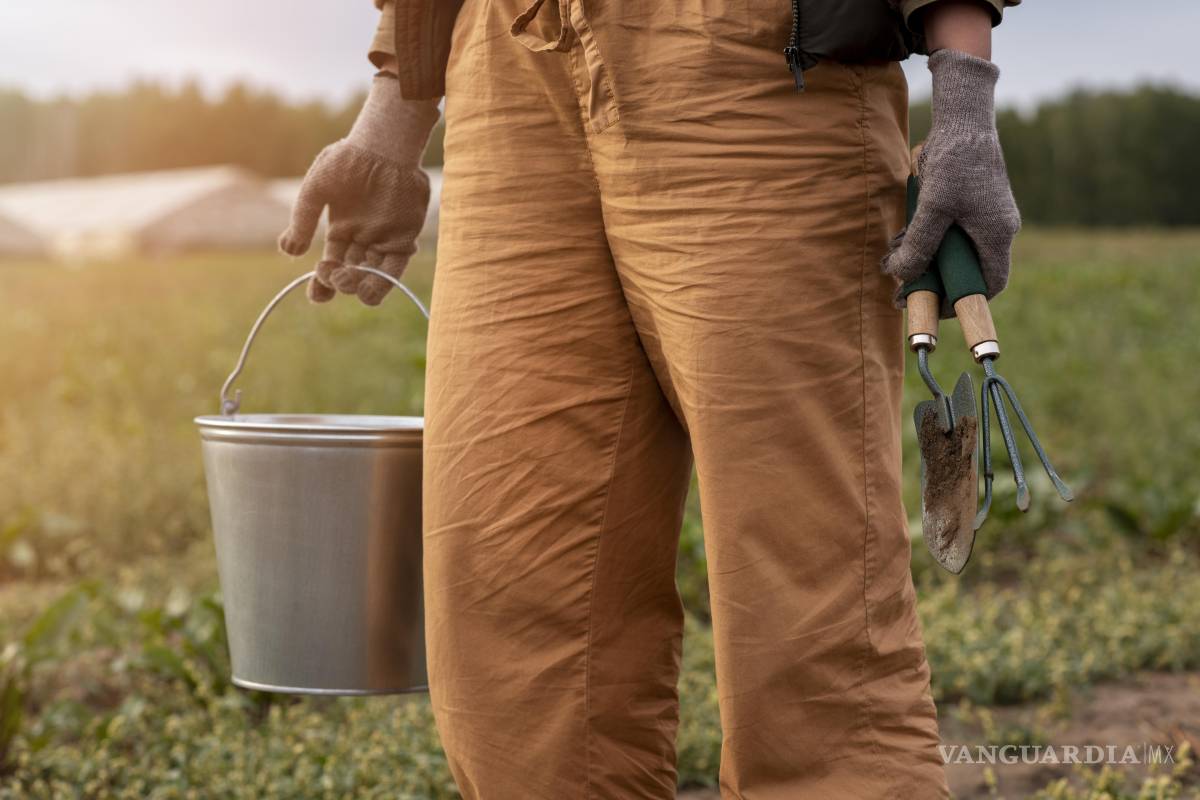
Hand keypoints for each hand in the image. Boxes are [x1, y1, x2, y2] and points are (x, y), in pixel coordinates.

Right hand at [278, 75, 440, 305]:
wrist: (381, 145)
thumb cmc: (346, 161)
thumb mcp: (317, 188)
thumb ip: (303, 218)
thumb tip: (288, 251)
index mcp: (340, 231)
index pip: (330, 265)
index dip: (322, 285)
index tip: (316, 296)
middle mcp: (362, 240)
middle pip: (351, 274)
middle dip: (340, 283)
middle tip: (334, 276)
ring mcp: (384, 239)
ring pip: (373, 275)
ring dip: (361, 287)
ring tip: (349, 283)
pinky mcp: (404, 238)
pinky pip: (395, 267)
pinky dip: (384, 281)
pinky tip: (370, 287)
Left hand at [882, 49, 1019, 306]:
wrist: (963, 118)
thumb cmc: (956, 162)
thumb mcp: (933, 208)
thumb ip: (918, 245)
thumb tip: (900, 275)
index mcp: (997, 235)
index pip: (990, 284)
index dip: (963, 302)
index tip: (933, 306)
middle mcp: (996, 228)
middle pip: (967, 270)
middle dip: (934, 279)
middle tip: (902, 285)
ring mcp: (984, 215)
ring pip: (953, 251)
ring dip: (924, 257)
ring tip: (895, 258)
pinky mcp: (969, 202)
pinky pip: (948, 232)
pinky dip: (926, 237)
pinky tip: (903, 234)